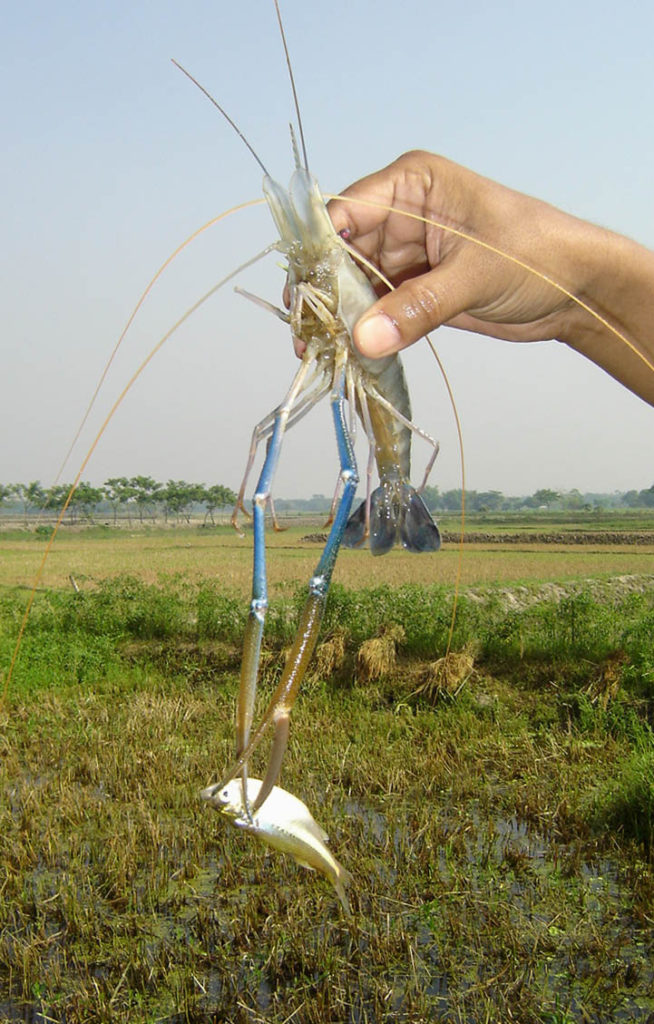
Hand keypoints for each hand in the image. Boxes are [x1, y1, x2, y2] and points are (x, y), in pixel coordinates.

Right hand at [327, 150, 586, 358]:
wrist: (575, 290)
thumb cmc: (538, 254)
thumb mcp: (474, 276)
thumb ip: (418, 307)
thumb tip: (364, 337)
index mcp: (412, 185)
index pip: (347, 210)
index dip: (319, 250)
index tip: (303, 292)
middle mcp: (400, 216)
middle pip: (342, 252)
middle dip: (324, 292)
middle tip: (305, 333)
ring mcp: (405, 254)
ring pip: (354, 285)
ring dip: (339, 317)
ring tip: (319, 350)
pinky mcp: (412, 290)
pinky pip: (376, 310)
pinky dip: (363, 332)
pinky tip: (347, 353)